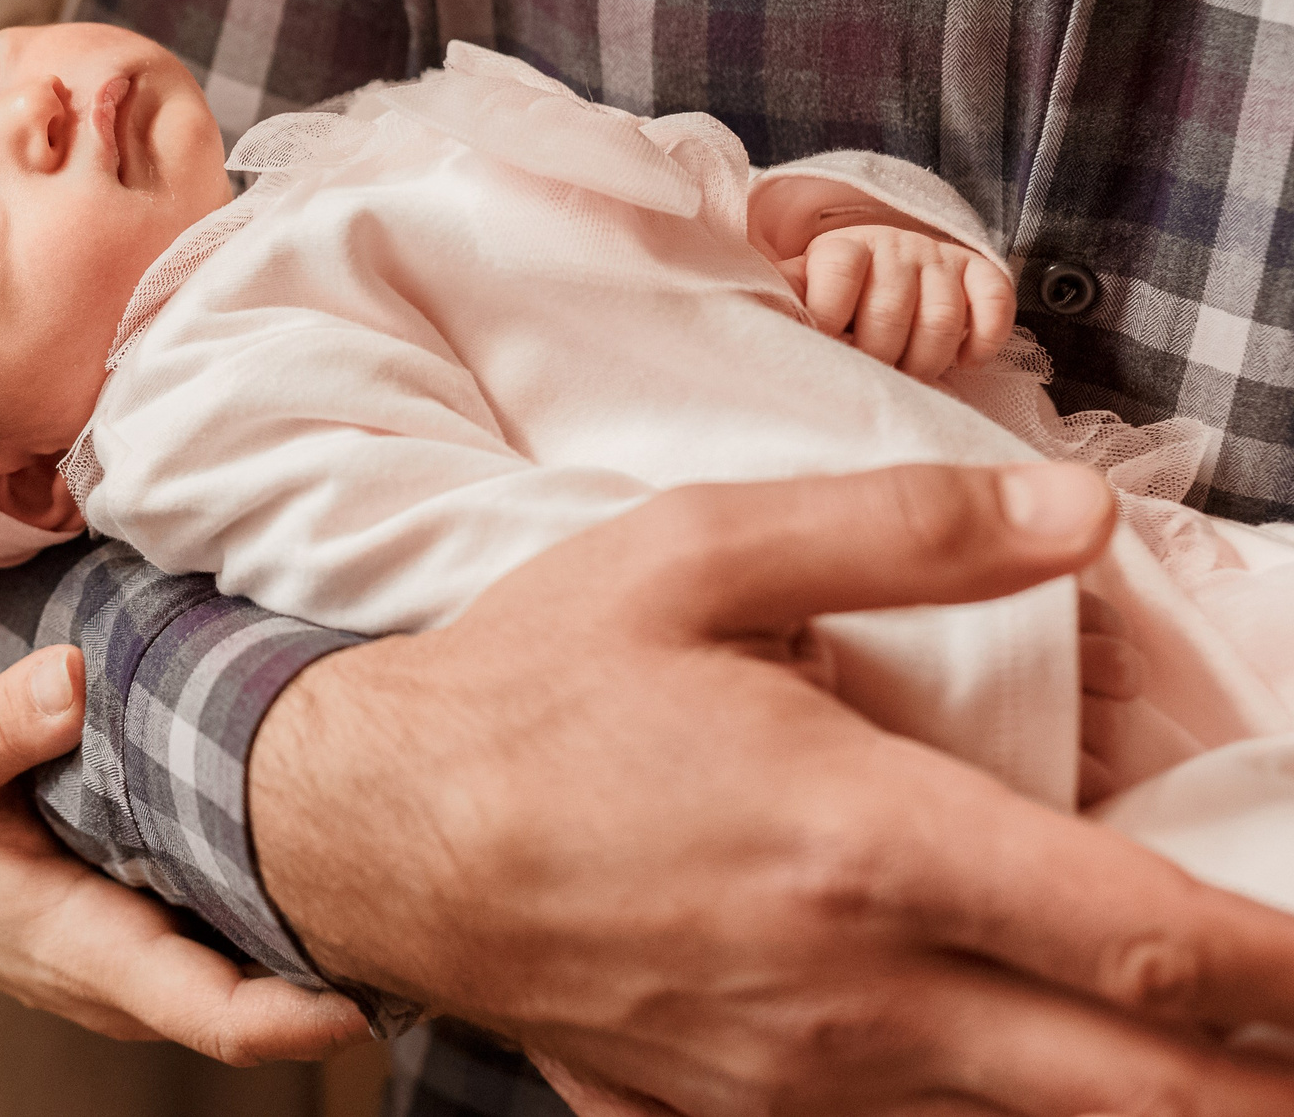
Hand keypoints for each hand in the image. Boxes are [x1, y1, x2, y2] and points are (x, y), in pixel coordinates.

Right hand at [0, 644, 366, 1065]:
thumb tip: (74, 678)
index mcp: (92, 951)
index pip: (220, 1017)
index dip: (306, 1014)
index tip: (378, 976)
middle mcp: (142, 978)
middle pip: (277, 1000)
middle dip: (356, 952)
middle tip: (432, 866)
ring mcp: (161, 963)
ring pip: (275, 968)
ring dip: (337, 922)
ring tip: (407, 832)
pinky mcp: (171, 933)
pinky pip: (253, 935)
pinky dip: (300, 894)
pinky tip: (344, 824)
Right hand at [249, 463, 1293, 1114]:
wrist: (367, 829)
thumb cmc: (533, 686)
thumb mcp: (696, 555)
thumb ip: (901, 532)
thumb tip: (1078, 512)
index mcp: (865, 844)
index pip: (1152, 947)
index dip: (1290, 974)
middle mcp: (855, 994)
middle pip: (1136, 1095)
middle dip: (1265, 1085)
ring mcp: (794, 1083)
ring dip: (1144, 1114)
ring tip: (1214, 1076)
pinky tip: (1021, 1083)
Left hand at [778, 224, 1014, 378]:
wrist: (894, 256)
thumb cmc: (839, 288)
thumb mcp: (803, 284)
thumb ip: (782, 295)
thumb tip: (743, 308)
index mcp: (841, 247)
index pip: (837, 274)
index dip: (829, 317)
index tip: (826, 345)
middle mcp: (894, 246)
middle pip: (891, 312)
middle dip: (880, 357)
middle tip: (873, 375)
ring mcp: (939, 258)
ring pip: (942, 319)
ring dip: (927, 361)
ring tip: (911, 375)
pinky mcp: (981, 272)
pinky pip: (994, 305)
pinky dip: (984, 341)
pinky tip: (965, 361)